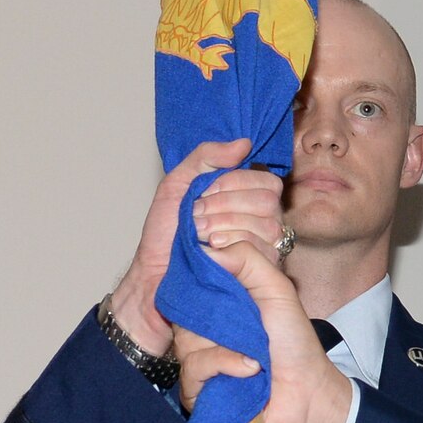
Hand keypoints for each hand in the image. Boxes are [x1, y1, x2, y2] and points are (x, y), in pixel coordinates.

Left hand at [110, 139, 284, 354]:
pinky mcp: (261, 276)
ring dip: (225, 226)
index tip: (201, 195)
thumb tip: (244, 143)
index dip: (232, 184)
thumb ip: (206, 158)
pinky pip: (262, 251)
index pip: (265, 180)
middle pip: (268, 200)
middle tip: (196, 219)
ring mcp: (264, 250)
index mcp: (246, 200)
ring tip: (200, 237)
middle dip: (224, 206)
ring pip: (267, 225)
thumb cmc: (165, 236)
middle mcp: (262, 223)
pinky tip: (211, 252)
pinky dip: (230, 246)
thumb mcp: (176, 185)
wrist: (154, 278)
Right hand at [181, 238, 353, 422]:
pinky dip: (225, 364)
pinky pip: (194, 366)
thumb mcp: (275, 289)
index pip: (188, 278)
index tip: (214, 268)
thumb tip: (206, 248)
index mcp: (216, 302)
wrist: (307, 392)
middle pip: (183, 307)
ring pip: (187, 337)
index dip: (198, 272)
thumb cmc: (293, 343)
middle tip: (247, 318)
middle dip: (219, 310)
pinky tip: (250, 369)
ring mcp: (196, 359)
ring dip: (226, 342)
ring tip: (255, 350)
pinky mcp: (195, 389)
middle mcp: (201, 329)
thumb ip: (246, 259)